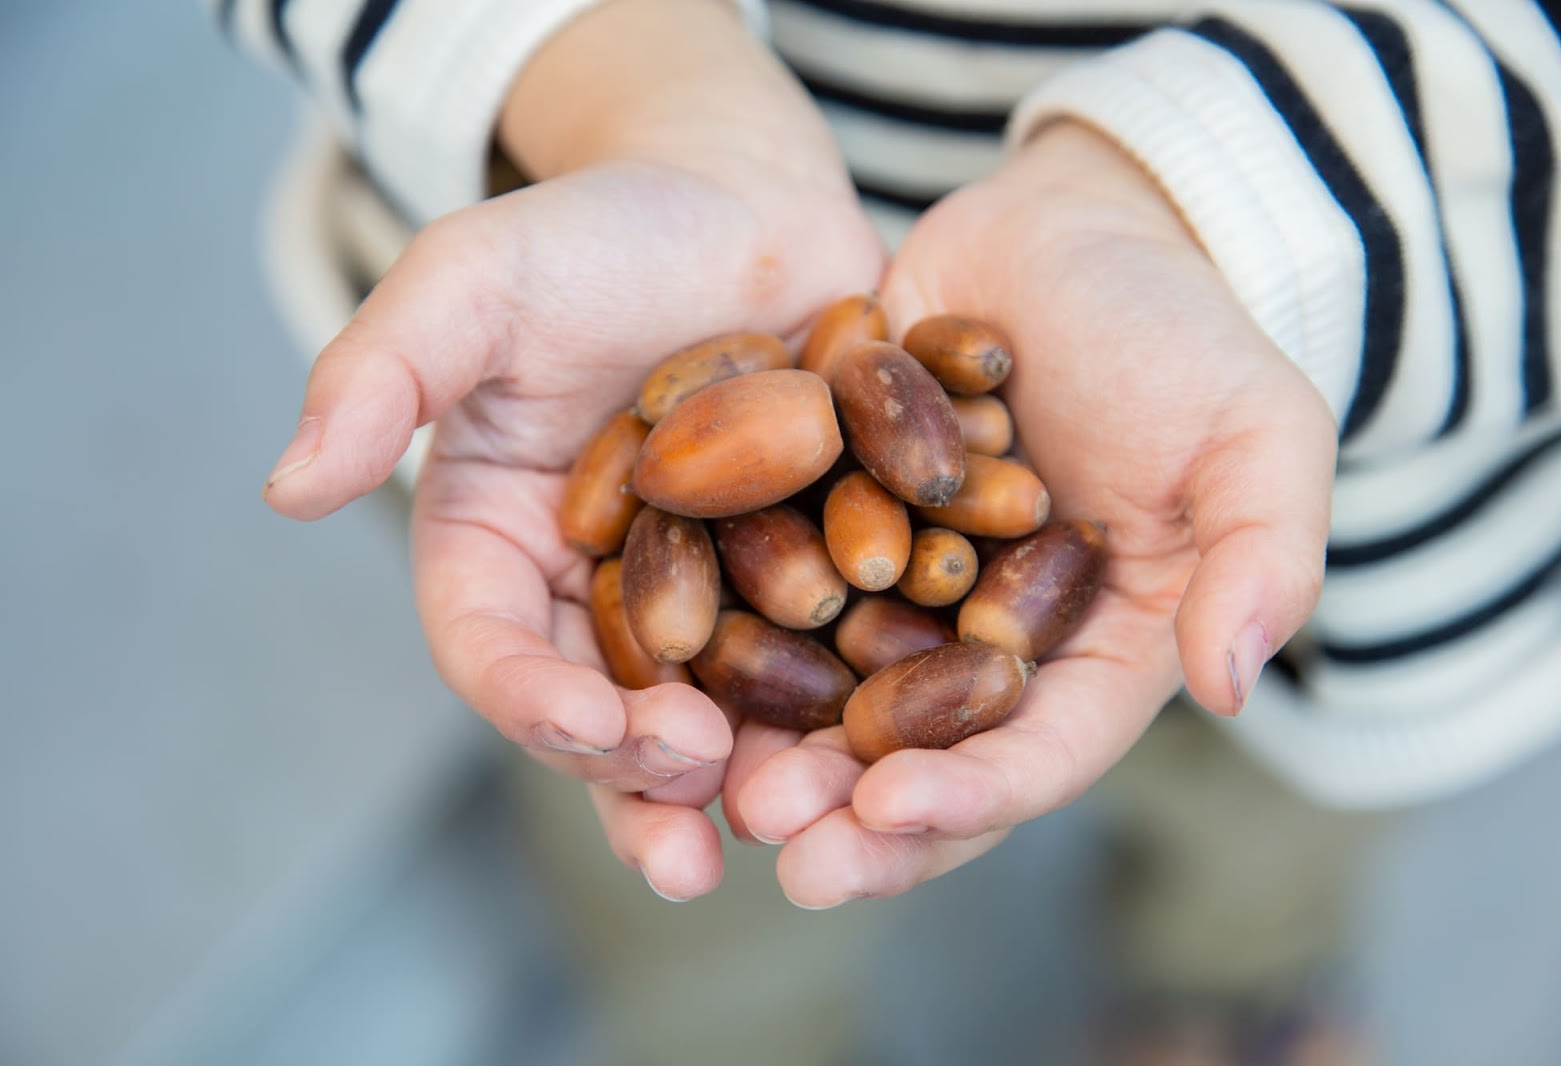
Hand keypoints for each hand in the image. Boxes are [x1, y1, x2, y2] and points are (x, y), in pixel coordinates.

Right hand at [261, 0, 882, 900]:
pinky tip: (898, 741)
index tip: (588, 728)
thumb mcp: (475, 280)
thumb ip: (383, 372)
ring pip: (719, 711)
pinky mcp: (805, 579)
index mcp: (501, 545)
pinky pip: (825, 655)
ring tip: (797, 818)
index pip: (492, 646)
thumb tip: (284, 485)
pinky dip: (855, 701)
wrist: (738, 204)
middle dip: (644, 773)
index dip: (531, 700)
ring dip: (753, 777)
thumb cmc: (593, 230)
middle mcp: (597, 594)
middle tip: (698, 813)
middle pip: (605, 711)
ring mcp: (708, 598)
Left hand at [725, 121, 1336, 907]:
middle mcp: (984, 645)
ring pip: (825, 687)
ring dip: (766, 737)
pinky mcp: (829, 520)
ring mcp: (899, 589)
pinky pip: (769, 583)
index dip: (964, 798)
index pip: (1033, 755)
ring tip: (701, 769)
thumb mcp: (1258, 435)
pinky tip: (659, 644)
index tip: (885, 817)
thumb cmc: (1186, 333)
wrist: (1079, 229)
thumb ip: (1262, 558)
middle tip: (767, 832)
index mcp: (1091, 657)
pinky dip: (721, 618)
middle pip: (915, 752)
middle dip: (842, 806)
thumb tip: (1229, 681)